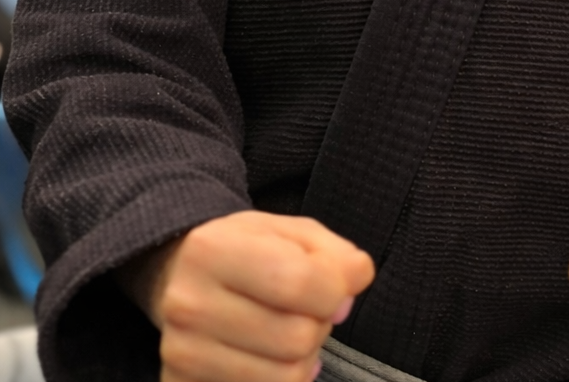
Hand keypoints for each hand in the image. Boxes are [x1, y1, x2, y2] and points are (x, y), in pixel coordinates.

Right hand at [117, 210, 374, 381]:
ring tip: (287, 330)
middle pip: (296, 338)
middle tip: (306, 309)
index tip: (338, 287)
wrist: (182, 276)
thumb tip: (355, 284)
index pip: (298, 282)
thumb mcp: (292, 232)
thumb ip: (334, 253)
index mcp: (212, 249)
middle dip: (319, 324)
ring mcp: (182, 354)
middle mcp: (188, 304)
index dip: (336, 289)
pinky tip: (269, 356)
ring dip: (304, 357)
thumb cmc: (247, 251)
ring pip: (285, 377)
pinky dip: (281, 377)